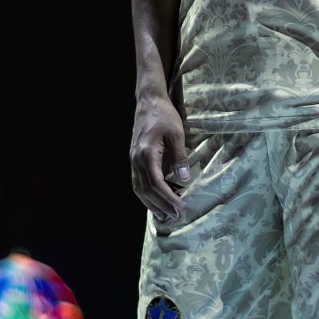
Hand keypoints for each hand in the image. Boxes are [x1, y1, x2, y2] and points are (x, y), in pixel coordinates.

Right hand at [130, 92, 190, 220]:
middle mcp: (136, 159)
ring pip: (138, 188)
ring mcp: (133, 159)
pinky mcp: (134, 158)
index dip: (168, 198)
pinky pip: (137, 181)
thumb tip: (184, 179)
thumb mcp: (177, 134)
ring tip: (163, 215)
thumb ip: (180, 157)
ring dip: (150, 203)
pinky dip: (145, 194)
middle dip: (160, 205)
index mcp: (147, 153)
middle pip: (146, 190)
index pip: (156, 183)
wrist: (148, 101)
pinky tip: (154, 201)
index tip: (180, 207)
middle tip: (174, 217)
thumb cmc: (164, 115)